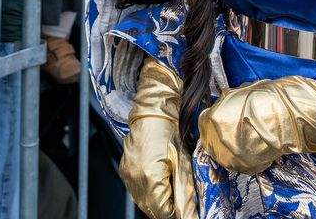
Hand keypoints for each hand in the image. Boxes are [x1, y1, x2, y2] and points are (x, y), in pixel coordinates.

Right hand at [121, 60, 196, 218]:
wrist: (154, 107)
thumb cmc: (171, 128)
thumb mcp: (184, 161)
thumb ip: (185, 190)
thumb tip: (190, 212)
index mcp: (149, 177)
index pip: (163, 212)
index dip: (177, 213)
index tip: (188, 211)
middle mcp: (134, 178)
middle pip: (151, 209)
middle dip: (167, 209)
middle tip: (183, 204)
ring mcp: (127, 173)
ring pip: (142, 201)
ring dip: (157, 202)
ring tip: (173, 194)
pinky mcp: (125, 168)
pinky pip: (136, 189)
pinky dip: (149, 192)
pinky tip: (160, 184)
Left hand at [196, 76, 315, 174]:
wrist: (291, 115)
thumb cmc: (267, 98)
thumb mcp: (240, 92)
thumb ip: (226, 102)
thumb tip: (222, 104)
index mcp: (213, 119)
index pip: (203, 123)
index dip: (213, 120)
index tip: (219, 120)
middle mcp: (218, 140)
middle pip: (210, 142)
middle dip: (219, 135)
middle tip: (233, 130)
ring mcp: (232, 157)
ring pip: (224, 155)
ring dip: (231, 148)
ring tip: (247, 138)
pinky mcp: (247, 167)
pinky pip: (241, 163)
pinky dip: (247, 156)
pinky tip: (257, 145)